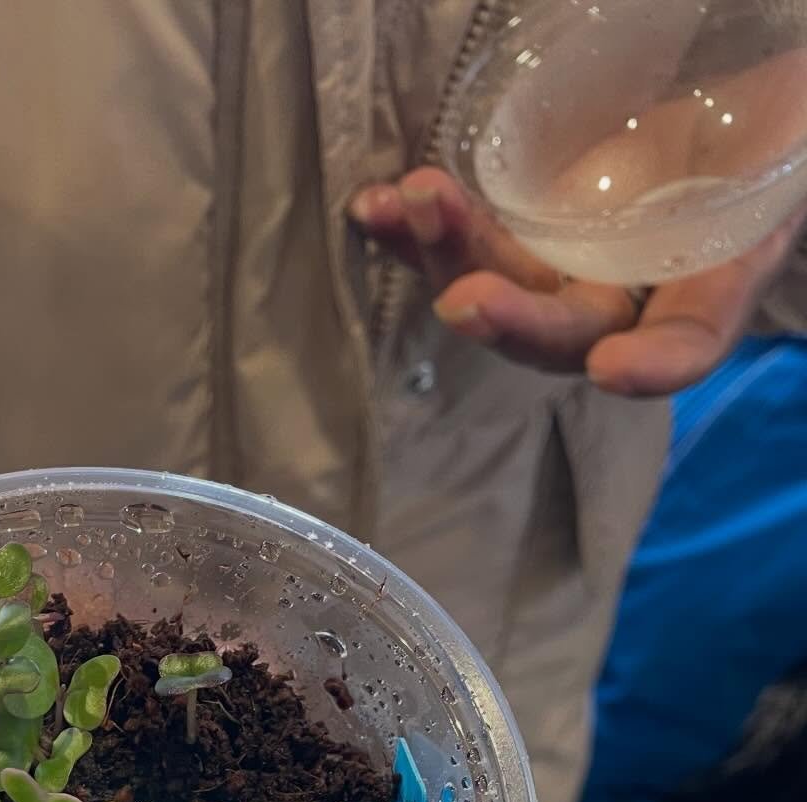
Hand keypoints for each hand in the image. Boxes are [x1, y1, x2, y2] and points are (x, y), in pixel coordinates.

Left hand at [351, 165, 802, 396]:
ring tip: (412, 203)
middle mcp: (625, 301)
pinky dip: (412, 230)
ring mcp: (564, 271)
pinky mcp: (517, 235)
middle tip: (467, 301)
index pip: (686, 343)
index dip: (654, 362)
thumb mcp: (785, 158)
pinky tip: (371, 209)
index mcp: (704, 291)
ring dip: (446, 254)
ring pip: (497, 285)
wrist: (728, 102)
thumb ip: (770, 187)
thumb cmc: (770, 137)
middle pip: (563, 331)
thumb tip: (762, 180)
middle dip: (512, 318)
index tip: (612, 365)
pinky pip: (461, 240)